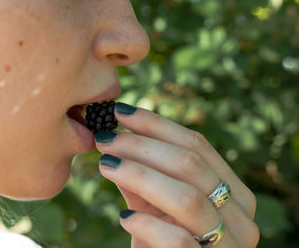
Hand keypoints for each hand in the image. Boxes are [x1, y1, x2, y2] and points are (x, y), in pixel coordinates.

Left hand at [95, 102, 258, 247]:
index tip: (120, 112)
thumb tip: (115, 137)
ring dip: (139, 175)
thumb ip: (144, 175)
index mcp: (232, 191)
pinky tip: (124, 215)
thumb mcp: (155, 205)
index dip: (156, 125)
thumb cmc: (163, 241)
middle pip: (192, 165)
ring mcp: (229, 245)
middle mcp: (240, 216)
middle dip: (141, 146)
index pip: (197, 145)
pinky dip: (147, 223)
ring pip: (187, 198)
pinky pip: (177, 239)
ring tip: (106, 165)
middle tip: (105, 139)